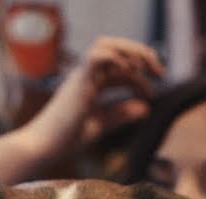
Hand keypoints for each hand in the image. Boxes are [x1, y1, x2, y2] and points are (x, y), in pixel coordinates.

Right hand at [21, 36, 163, 159]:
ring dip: (132, 51)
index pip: (120, 68)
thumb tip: (145, 108)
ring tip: (150, 69)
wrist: (44, 146)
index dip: (140, 76)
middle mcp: (86, 75)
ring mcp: (81, 75)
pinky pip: (97, 55)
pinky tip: (132, 72)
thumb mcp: (101, 125)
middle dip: (142, 54)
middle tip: (160, 73)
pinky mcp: (78, 80)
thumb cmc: (67, 139)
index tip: (152, 93)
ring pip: (107, 44)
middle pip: (116, 48)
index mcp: (91, 83)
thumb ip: (121, 115)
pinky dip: (117, 57)